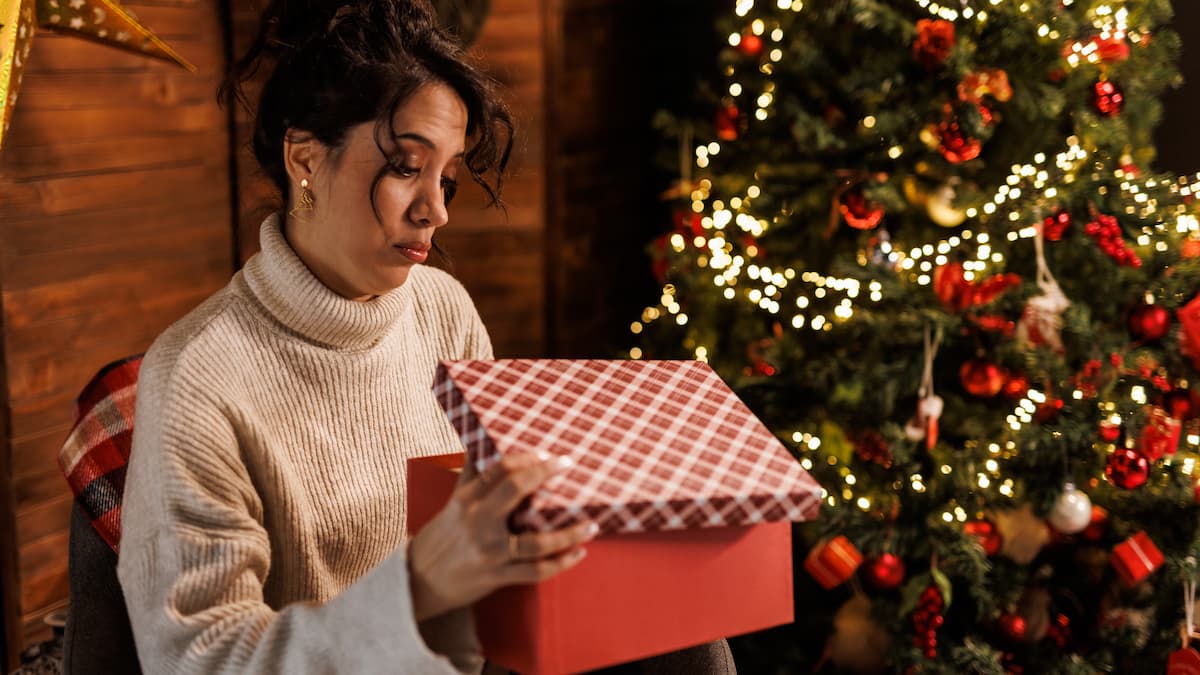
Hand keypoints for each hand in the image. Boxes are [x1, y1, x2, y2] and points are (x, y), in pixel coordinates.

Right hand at [407, 453, 597, 621]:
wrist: (418, 582)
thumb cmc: (440, 538)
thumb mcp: (452, 504)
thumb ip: (471, 477)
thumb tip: (484, 444)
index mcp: (467, 499)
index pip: (497, 468)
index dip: (525, 457)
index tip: (547, 454)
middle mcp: (478, 521)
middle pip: (515, 489)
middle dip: (545, 473)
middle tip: (568, 464)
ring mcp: (489, 551)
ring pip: (535, 541)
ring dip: (568, 533)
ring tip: (591, 524)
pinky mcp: (496, 576)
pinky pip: (534, 571)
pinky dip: (560, 563)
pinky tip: (578, 553)